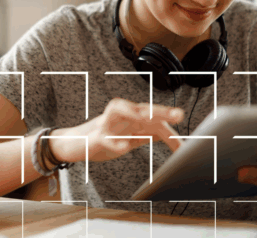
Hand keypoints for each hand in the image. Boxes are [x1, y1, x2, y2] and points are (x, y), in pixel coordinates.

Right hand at [51, 98, 184, 162]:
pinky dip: (115, 142)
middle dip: (161, 111)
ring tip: (151, 118)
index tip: (182, 147)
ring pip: (121, 113)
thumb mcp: (129, 136)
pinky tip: (125, 146)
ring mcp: (107, 125)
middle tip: (178, 114)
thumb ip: (146, 134)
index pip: (153, 119)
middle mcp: (120, 116)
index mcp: (131, 117)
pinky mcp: (95, 137)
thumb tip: (166, 133)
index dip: (169, 132)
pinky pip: (105, 138)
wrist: (73, 143)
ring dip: (136, 114)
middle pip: (142, 109)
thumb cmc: (104, 137)